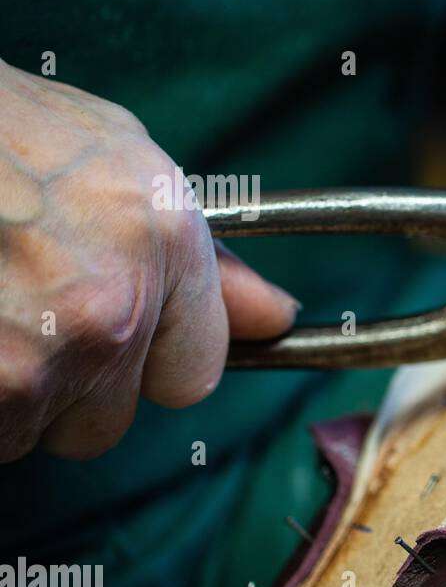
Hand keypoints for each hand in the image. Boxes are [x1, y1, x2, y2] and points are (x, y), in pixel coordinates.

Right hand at [0, 61, 298, 461]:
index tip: (110, 331)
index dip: (147, 360)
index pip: (193, 375)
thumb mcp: (113, 155)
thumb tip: (277, 318)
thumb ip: (203, 256)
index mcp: (161, 241)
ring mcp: (33, 361)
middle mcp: (110, 308)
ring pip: (32, 431)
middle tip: (16, 310)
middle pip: (108, 422)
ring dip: (5, 393)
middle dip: (67, 386)